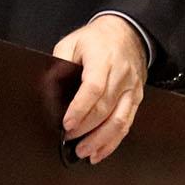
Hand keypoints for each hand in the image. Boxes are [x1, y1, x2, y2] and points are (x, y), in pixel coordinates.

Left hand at [52, 14, 148, 163]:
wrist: (128, 32)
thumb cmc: (97, 39)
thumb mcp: (71, 43)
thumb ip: (58, 65)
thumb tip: (47, 92)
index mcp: (103, 58)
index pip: (94, 87)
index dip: (80, 108)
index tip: (66, 123)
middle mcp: (121, 74)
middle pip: (105, 107)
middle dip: (85, 128)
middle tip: (68, 138)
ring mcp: (132, 88)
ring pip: (119, 120)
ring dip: (101, 140)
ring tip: (83, 152)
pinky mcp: (136, 98)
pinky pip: (127, 123)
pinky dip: (113, 141)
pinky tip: (99, 152)